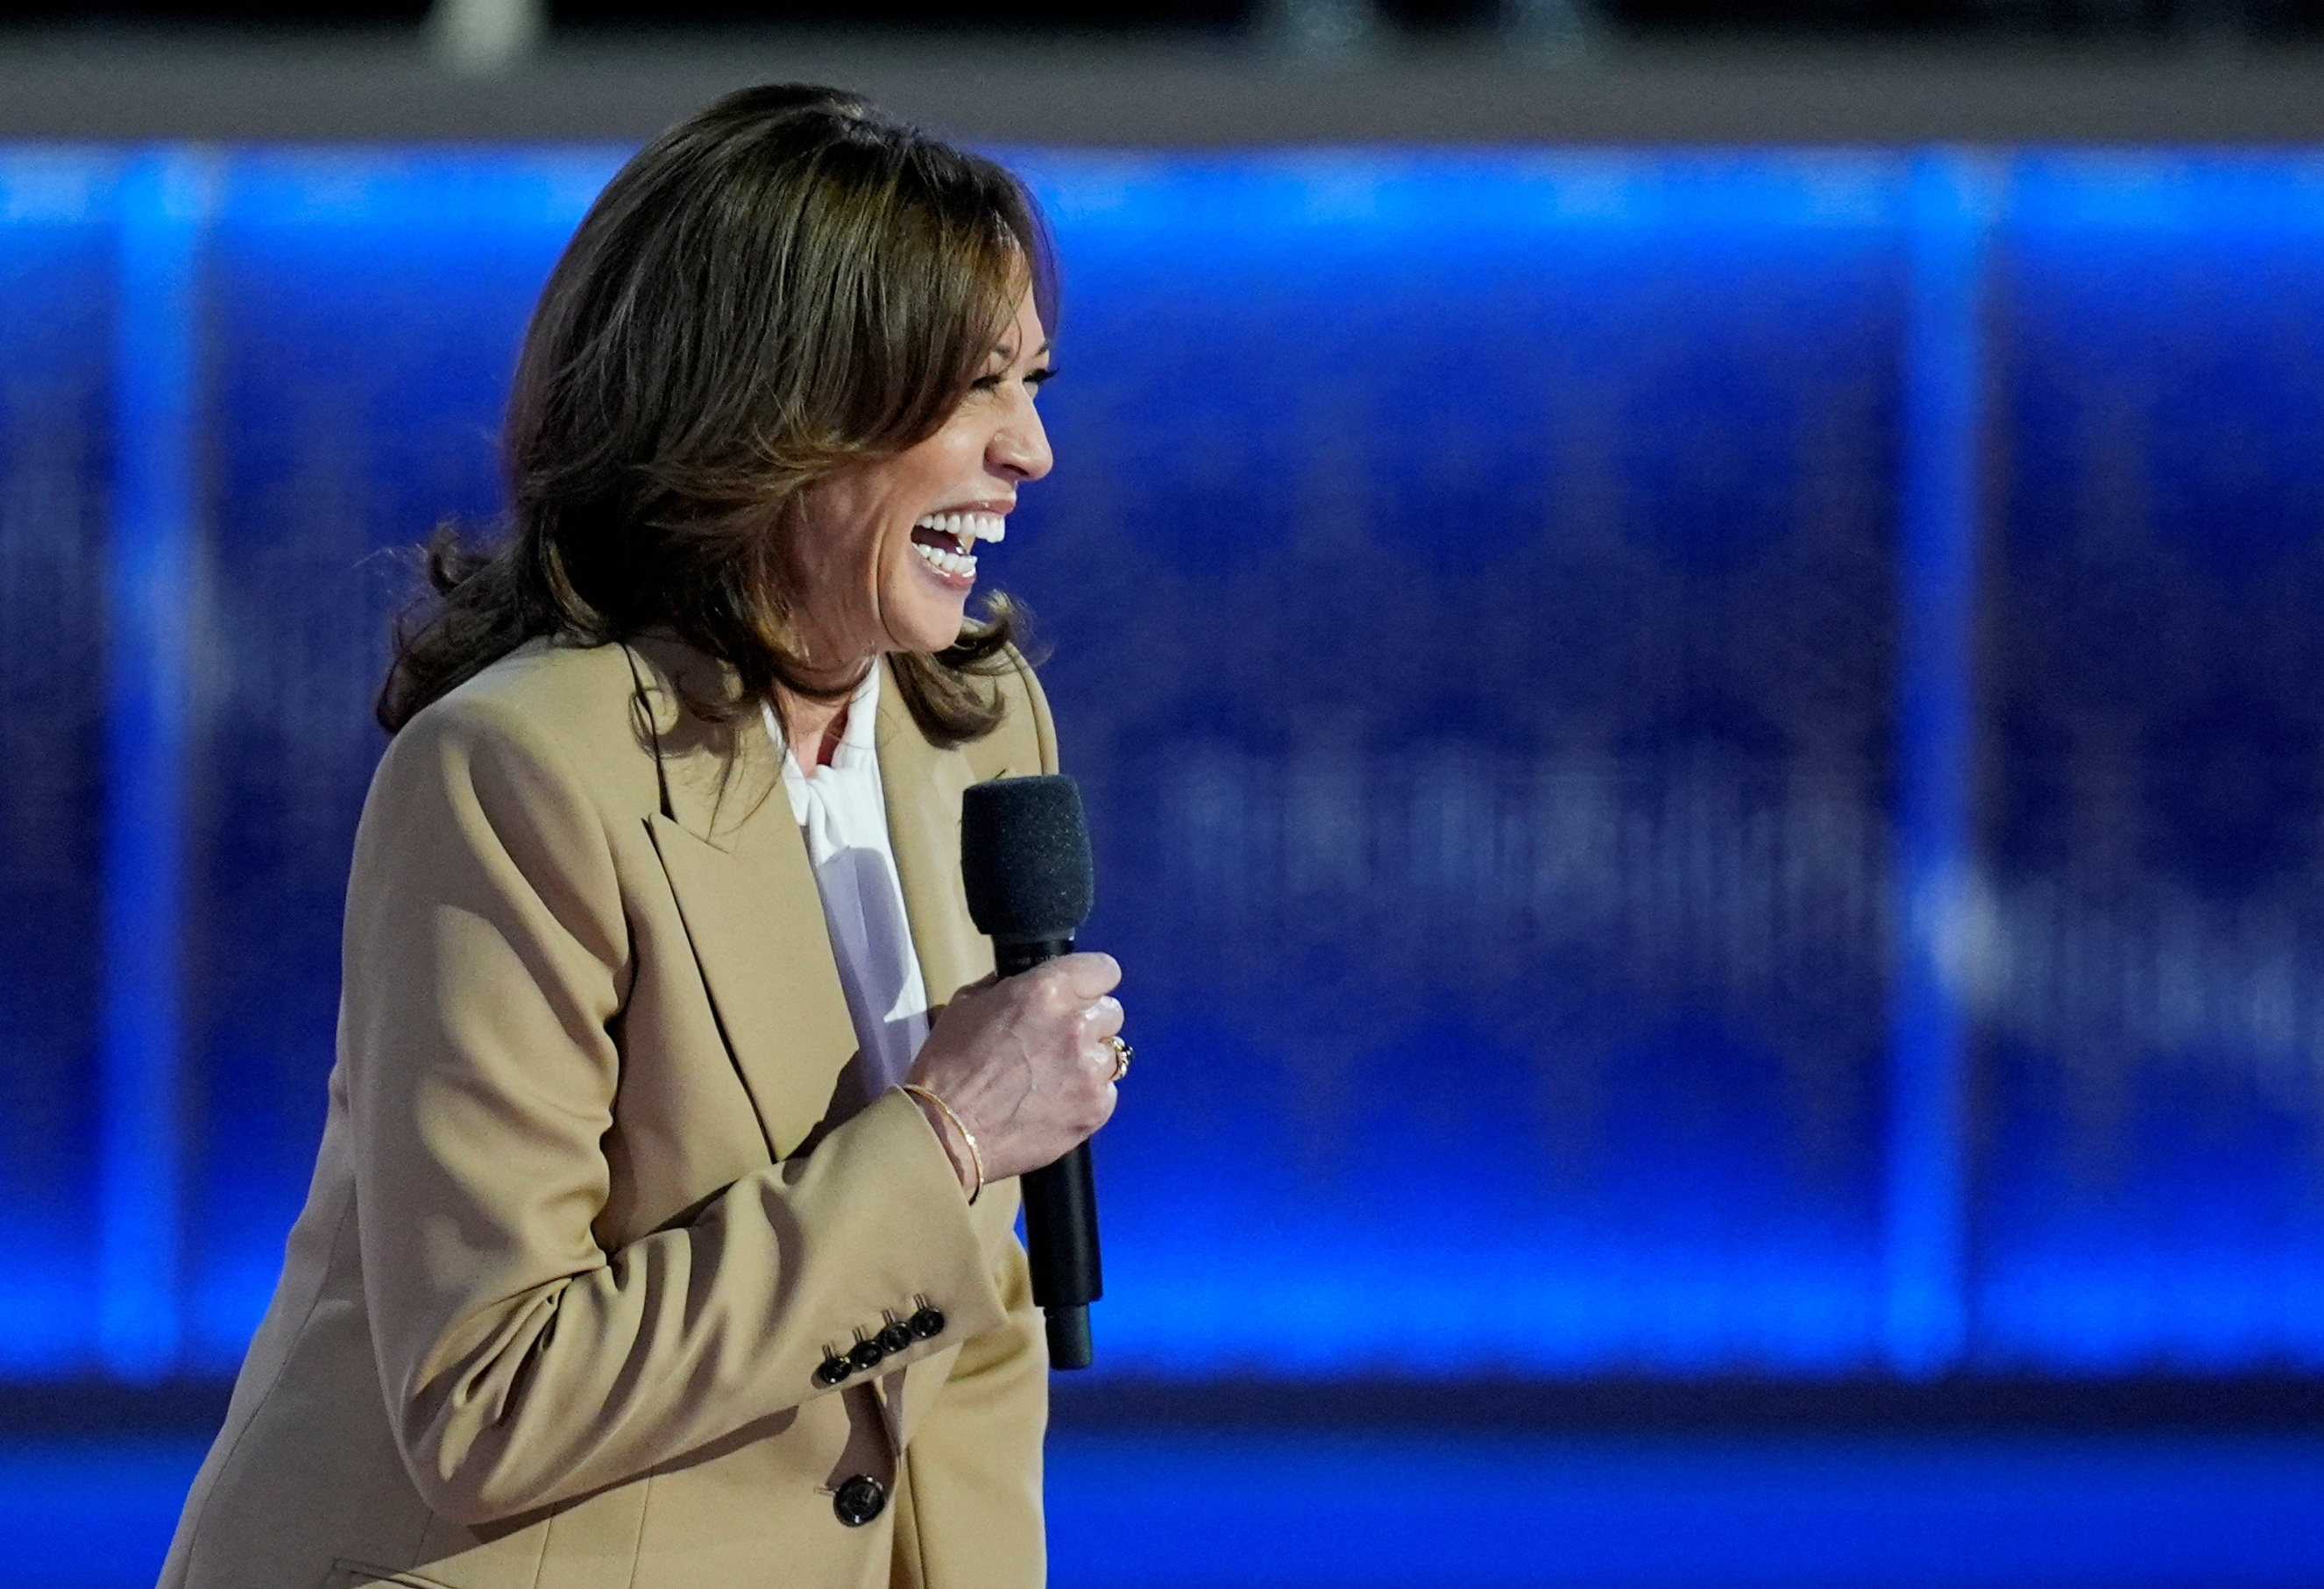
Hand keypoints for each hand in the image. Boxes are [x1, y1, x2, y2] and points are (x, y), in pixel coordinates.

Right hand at [906, 952, 1123, 1185]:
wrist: (947, 1133)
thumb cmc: (950, 1067)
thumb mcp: (968, 1004)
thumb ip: (1007, 986)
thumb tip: (1026, 981)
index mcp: (1047, 991)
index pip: (1103, 969)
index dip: (1090, 981)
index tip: (1081, 992)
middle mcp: (1076, 1025)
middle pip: (1112, 1011)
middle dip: (1089, 1021)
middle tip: (1059, 1039)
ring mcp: (1090, 1070)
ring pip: (1112, 1053)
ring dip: (1089, 1059)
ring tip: (1055, 1076)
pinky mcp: (1096, 1108)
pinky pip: (1107, 1091)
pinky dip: (1087, 1095)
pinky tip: (1056, 1102)